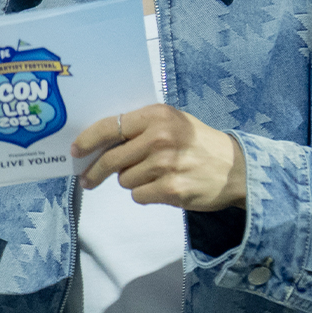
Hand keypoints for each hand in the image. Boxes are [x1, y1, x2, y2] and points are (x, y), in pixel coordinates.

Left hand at [74, 104, 247, 211]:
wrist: (236, 168)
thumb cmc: (199, 143)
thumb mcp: (174, 122)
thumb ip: (141, 127)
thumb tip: (99, 143)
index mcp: (158, 116)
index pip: (110, 127)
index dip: (87, 140)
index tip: (76, 151)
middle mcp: (160, 138)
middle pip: (111, 159)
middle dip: (97, 171)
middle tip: (88, 179)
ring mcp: (165, 165)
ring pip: (124, 180)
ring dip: (132, 181)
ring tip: (155, 175)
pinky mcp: (171, 190)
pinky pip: (139, 196)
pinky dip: (146, 194)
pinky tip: (163, 187)